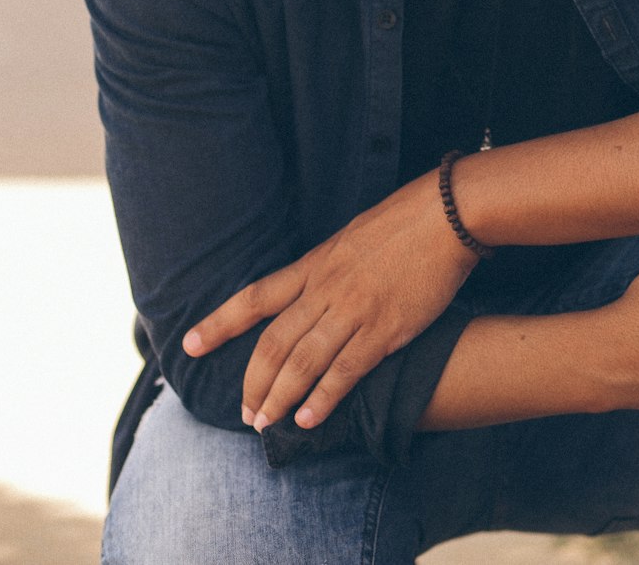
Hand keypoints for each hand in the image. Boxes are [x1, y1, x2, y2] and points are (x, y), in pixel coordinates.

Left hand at [182, 170, 477, 431]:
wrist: (447, 213)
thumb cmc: (405, 221)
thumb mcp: (351, 236)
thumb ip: (329, 265)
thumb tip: (314, 286)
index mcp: (315, 264)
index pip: (256, 297)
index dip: (220, 323)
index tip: (190, 345)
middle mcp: (326, 288)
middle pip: (274, 342)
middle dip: (253, 381)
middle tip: (244, 413)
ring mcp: (354, 309)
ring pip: (302, 362)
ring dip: (279, 398)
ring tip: (265, 425)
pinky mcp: (384, 328)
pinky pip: (345, 370)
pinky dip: (323, 398)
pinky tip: (307, 419)